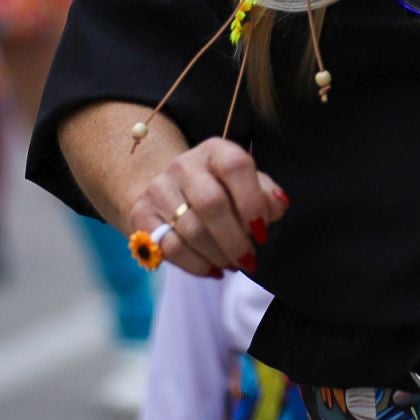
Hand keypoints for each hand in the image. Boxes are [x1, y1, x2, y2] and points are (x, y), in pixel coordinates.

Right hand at [128, 137, 288, 278]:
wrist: (170, 189)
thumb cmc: (220, 188)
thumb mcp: (245, 183)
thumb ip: (266, 193)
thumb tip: (278, 205)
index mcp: (216, 150)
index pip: (236, 167)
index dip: (252, 201)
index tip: (262, 231)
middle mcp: (184, 165)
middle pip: (211, 203)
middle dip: (234, 239)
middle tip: (248, 259)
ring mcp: (159, 188)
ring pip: (191, 231)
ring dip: (218, 255)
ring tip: (232, 264)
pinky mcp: (142, 214)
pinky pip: (170, 248)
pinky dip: (196, 266)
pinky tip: (212, 269)